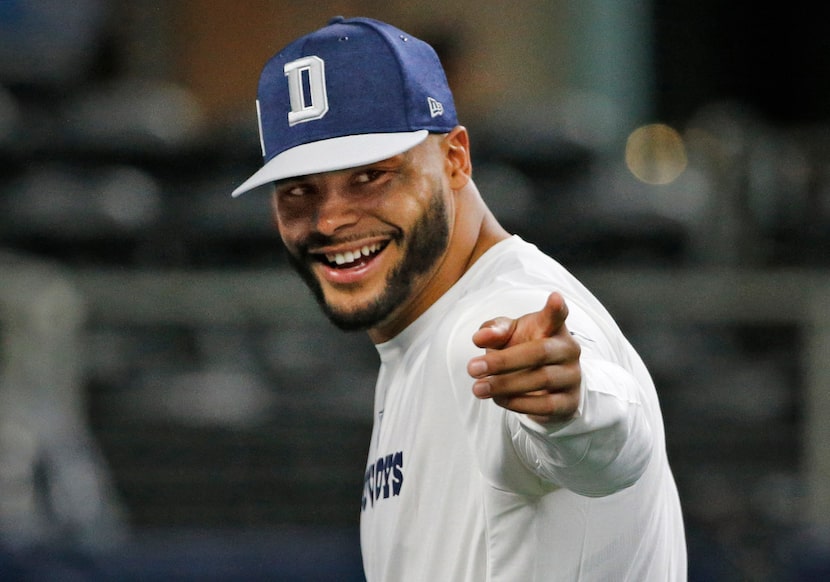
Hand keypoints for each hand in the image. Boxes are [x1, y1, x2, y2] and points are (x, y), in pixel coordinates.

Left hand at [466, 292, 580, 423]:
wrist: (540, 384)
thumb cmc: (522, 349)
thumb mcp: (507, 334)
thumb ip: (494, 330)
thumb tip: (480, 337)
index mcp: (553, 327)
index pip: (558, 314)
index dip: (557, 307)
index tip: (555, 298)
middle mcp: (568, 349)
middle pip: (540, 351)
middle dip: (503, 361)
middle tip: (471, 368)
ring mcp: (572, 376)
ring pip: (542, 379)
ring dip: (505, 385)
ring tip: (478, 387)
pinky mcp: (569, 402)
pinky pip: (545, 405)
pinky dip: (518, 403)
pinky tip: (498, 400)